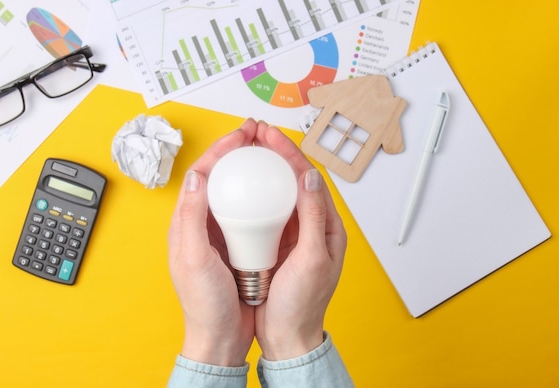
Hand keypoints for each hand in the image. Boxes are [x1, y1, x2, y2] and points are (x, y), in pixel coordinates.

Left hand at [167, 119, 259, 366]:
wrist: (220, 336)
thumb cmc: (203, 303)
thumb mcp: (193, 258)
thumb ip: (190, 217)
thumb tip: (195, 176)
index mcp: (186, 223)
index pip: (203, 174)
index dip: (221, 149)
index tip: (242, 134)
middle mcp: (203, 223)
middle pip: (220, 177)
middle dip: (238, 152)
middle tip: (259, 134)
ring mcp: (222, 234)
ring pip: (237, 191)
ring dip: (251, 170)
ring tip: (270, 154)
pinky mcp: (239, 245)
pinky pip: (251, 212)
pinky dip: (263, 196)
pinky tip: (278, 192)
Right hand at [251, 121, 346, 360]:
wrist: (288, 335)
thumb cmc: (303, 304)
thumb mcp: (312, 259)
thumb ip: (313, 218)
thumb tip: (310, 178)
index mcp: (327, 226)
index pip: (309, 178)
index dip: (290, 153)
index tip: (270, 135)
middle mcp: (311, 225)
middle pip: (293, 178)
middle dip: (275, 153)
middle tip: (255, 133)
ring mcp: (292, 233)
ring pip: (278, 191)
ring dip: (264, 169)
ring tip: (246, 151)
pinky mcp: (275, 243)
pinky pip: (265, 210)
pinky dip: (254, 194)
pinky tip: (238, 187)